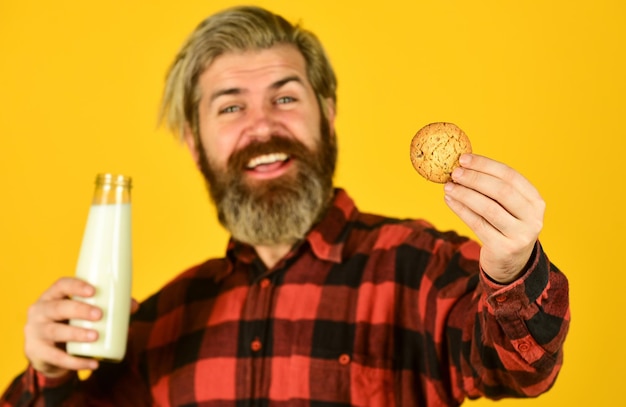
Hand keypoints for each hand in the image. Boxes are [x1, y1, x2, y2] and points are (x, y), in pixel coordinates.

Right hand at [24, 277, 101, 377]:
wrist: (48, 353)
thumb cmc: (70, 323)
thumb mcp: (83, 313)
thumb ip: (108, 307)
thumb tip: (134, 305)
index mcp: (52, 296)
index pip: (60, 285)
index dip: (75, 286)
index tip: (93, 291)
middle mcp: (39, 311)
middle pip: (57, 307)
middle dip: (79, 310)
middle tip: (99, 315)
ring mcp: (35, 332)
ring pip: (54, 331)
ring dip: (76, 334)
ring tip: (95, 336)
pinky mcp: (37, 352)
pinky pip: (56, 358)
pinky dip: (76, 362)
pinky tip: (93, 363)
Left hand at [443, 154, 544, 282]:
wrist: (511, 264)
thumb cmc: (505, 226)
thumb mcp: (508, 207)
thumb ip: (493, 188)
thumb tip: (463, 165)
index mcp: (536, 201)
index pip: (511, 176)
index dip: (486, 165)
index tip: (464, 159)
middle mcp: (533, 218)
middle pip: (501, 191)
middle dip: (475, 179)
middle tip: (454, 172)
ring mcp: (520, 235)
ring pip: (488, 208)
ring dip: (465, 194)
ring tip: (448, 187)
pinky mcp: (504, 248)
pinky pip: (477, 224)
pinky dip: (461, 210)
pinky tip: (450, 201)